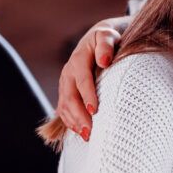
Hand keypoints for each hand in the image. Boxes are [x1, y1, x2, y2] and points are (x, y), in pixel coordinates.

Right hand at [56, 16, 128, 137]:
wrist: (97, 41)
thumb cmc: (108, 40)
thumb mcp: (108, 36)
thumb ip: (106, 45)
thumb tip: (104, 61)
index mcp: (79, 58)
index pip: (82, 79)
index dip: (87, 95)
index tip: (95, 111)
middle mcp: (68, 72)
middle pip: (70, 96)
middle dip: (79, 115)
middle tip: (90, 131)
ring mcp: (65, 83)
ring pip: (64, 105)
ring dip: (74, 122)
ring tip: (87, 136)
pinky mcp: (66, 92)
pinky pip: (64, 109)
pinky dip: (70, 122)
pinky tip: (80, 132)